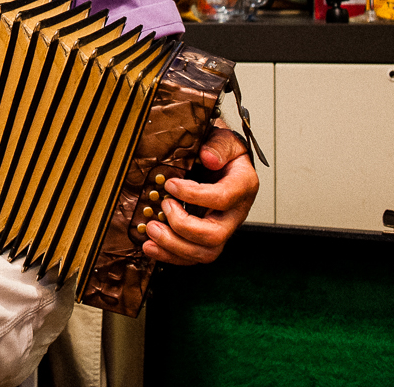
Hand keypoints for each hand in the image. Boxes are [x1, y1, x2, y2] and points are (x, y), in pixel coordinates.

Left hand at [142, 126, 258, 265]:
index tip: (170, 184)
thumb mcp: (223, 138)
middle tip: (161, 208)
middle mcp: (236, 213)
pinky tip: (150, 247)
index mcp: (243, 186)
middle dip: (182, 227)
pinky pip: (193, 256)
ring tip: (150, 230)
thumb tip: (208, 157)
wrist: (220, 160)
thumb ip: (218, 145)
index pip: (223, 198)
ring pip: (205, 252)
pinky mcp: (207, 238)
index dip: (194, 195)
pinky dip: (170, 256)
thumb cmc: (221, 151)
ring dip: (173, 246)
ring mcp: (223, 228)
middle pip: (215, 235)